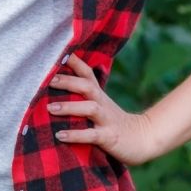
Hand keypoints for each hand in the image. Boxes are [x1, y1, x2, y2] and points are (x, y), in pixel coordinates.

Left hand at [47, 53, 163, 164]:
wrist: (143, 138)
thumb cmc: (113, 121)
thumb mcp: (100, 105)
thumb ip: (81, 96)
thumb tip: (53, 87)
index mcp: (98, 95)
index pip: (87, 73)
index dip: (74, 62)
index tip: (57, 53)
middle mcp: (102, 104)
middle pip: (87, 86)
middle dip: (68, 81)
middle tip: (48, 80)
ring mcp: (107, 120)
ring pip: (90, 108)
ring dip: (69, 107)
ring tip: (50, 108)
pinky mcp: (109, 137)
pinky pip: (92, 135)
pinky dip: (76, 135)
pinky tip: (60, 135)